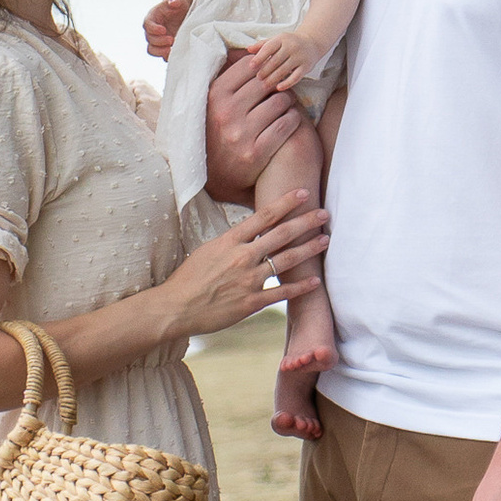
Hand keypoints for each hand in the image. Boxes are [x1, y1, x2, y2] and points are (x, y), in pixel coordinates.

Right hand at [143, 0, 190, 60]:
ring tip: (171, 50)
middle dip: (159, 41)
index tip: (163, 30)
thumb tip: (174, 2)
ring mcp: (158, 40)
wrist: (182, 13)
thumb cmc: (178, 5)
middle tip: (171, 40)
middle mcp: (152, 30)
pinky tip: (175, 54)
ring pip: (152, 50)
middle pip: (149, 39)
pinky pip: (161, 56)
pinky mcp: (164, 47)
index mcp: (152, 18)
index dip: (153, 29)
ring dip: (160, 52)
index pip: (147, 24)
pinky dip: (167, 57)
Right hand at [167, 196, 331, 338]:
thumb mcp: (207, 250)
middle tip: (324, 213)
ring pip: (286, 260)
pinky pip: (282, 292)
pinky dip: (300, 287)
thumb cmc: (188, 279)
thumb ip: (231, 241)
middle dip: (306, 222)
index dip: (286, 203)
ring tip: (325, 240)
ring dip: (309, 249)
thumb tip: (248, 231)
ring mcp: (249, 279)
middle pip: (281, 234)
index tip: (302, 193)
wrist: (176, 307)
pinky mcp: (252, 302)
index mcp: (230, 241)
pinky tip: (315, 281)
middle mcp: (243, 257)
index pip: (263, 216)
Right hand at [204, 47, 303, 202]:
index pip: (249, 66)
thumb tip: (251, 49)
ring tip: (284, 107)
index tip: (268, 75)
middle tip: (281, 90)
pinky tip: (289, 121)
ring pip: (280, 101)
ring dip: (288, 102)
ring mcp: (241, 133)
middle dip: (278, 84)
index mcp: (214, 96)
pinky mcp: (256, 152)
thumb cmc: (219, 132)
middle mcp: (226, 113)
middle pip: (267, 82)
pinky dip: (293, 120)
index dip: (264, 68)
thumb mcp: (214, 104)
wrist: (216, 176)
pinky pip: (286, 124)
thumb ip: (231, 80)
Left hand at [247, 27, 309, 92]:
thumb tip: (248, 49)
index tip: (251, 66)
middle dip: (265, 70)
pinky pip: (296, 77)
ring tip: (265, 85)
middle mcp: (292, 46)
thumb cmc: (289, 43)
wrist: (312, 43)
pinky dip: (287, 83)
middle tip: (258, 78)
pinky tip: (279, 88)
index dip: (259, 57)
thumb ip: (262, 44)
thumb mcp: (277, 40)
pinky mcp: (306, 66)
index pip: (269, 48)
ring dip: (273, 78)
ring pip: (284, 69)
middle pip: (276, 60)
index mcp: (282, 38)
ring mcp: (300, 56)